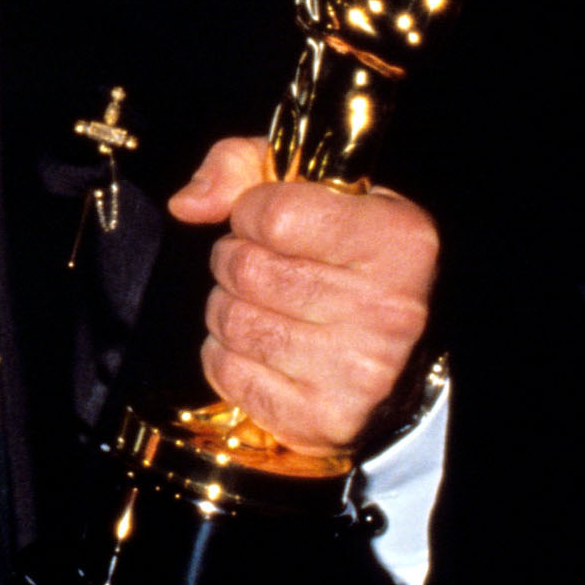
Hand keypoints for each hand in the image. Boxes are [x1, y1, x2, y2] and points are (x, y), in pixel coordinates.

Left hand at [168, 135, 437, 451]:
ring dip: (228, 307)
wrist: (392, 349)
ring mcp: (358, 372)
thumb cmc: (342, 256)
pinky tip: (262, 346)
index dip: (250, 213)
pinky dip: (227, 356)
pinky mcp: (326, 417)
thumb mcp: (308, 188)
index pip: (274, 216)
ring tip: (261, 303)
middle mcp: (388, 310)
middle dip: (234, 260)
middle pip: (246, 271)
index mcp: (396, 241)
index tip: (267, 222)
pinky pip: (229, 372)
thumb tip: (187, 205)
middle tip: (260, 265)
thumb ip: (241, 167)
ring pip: (233, 321)